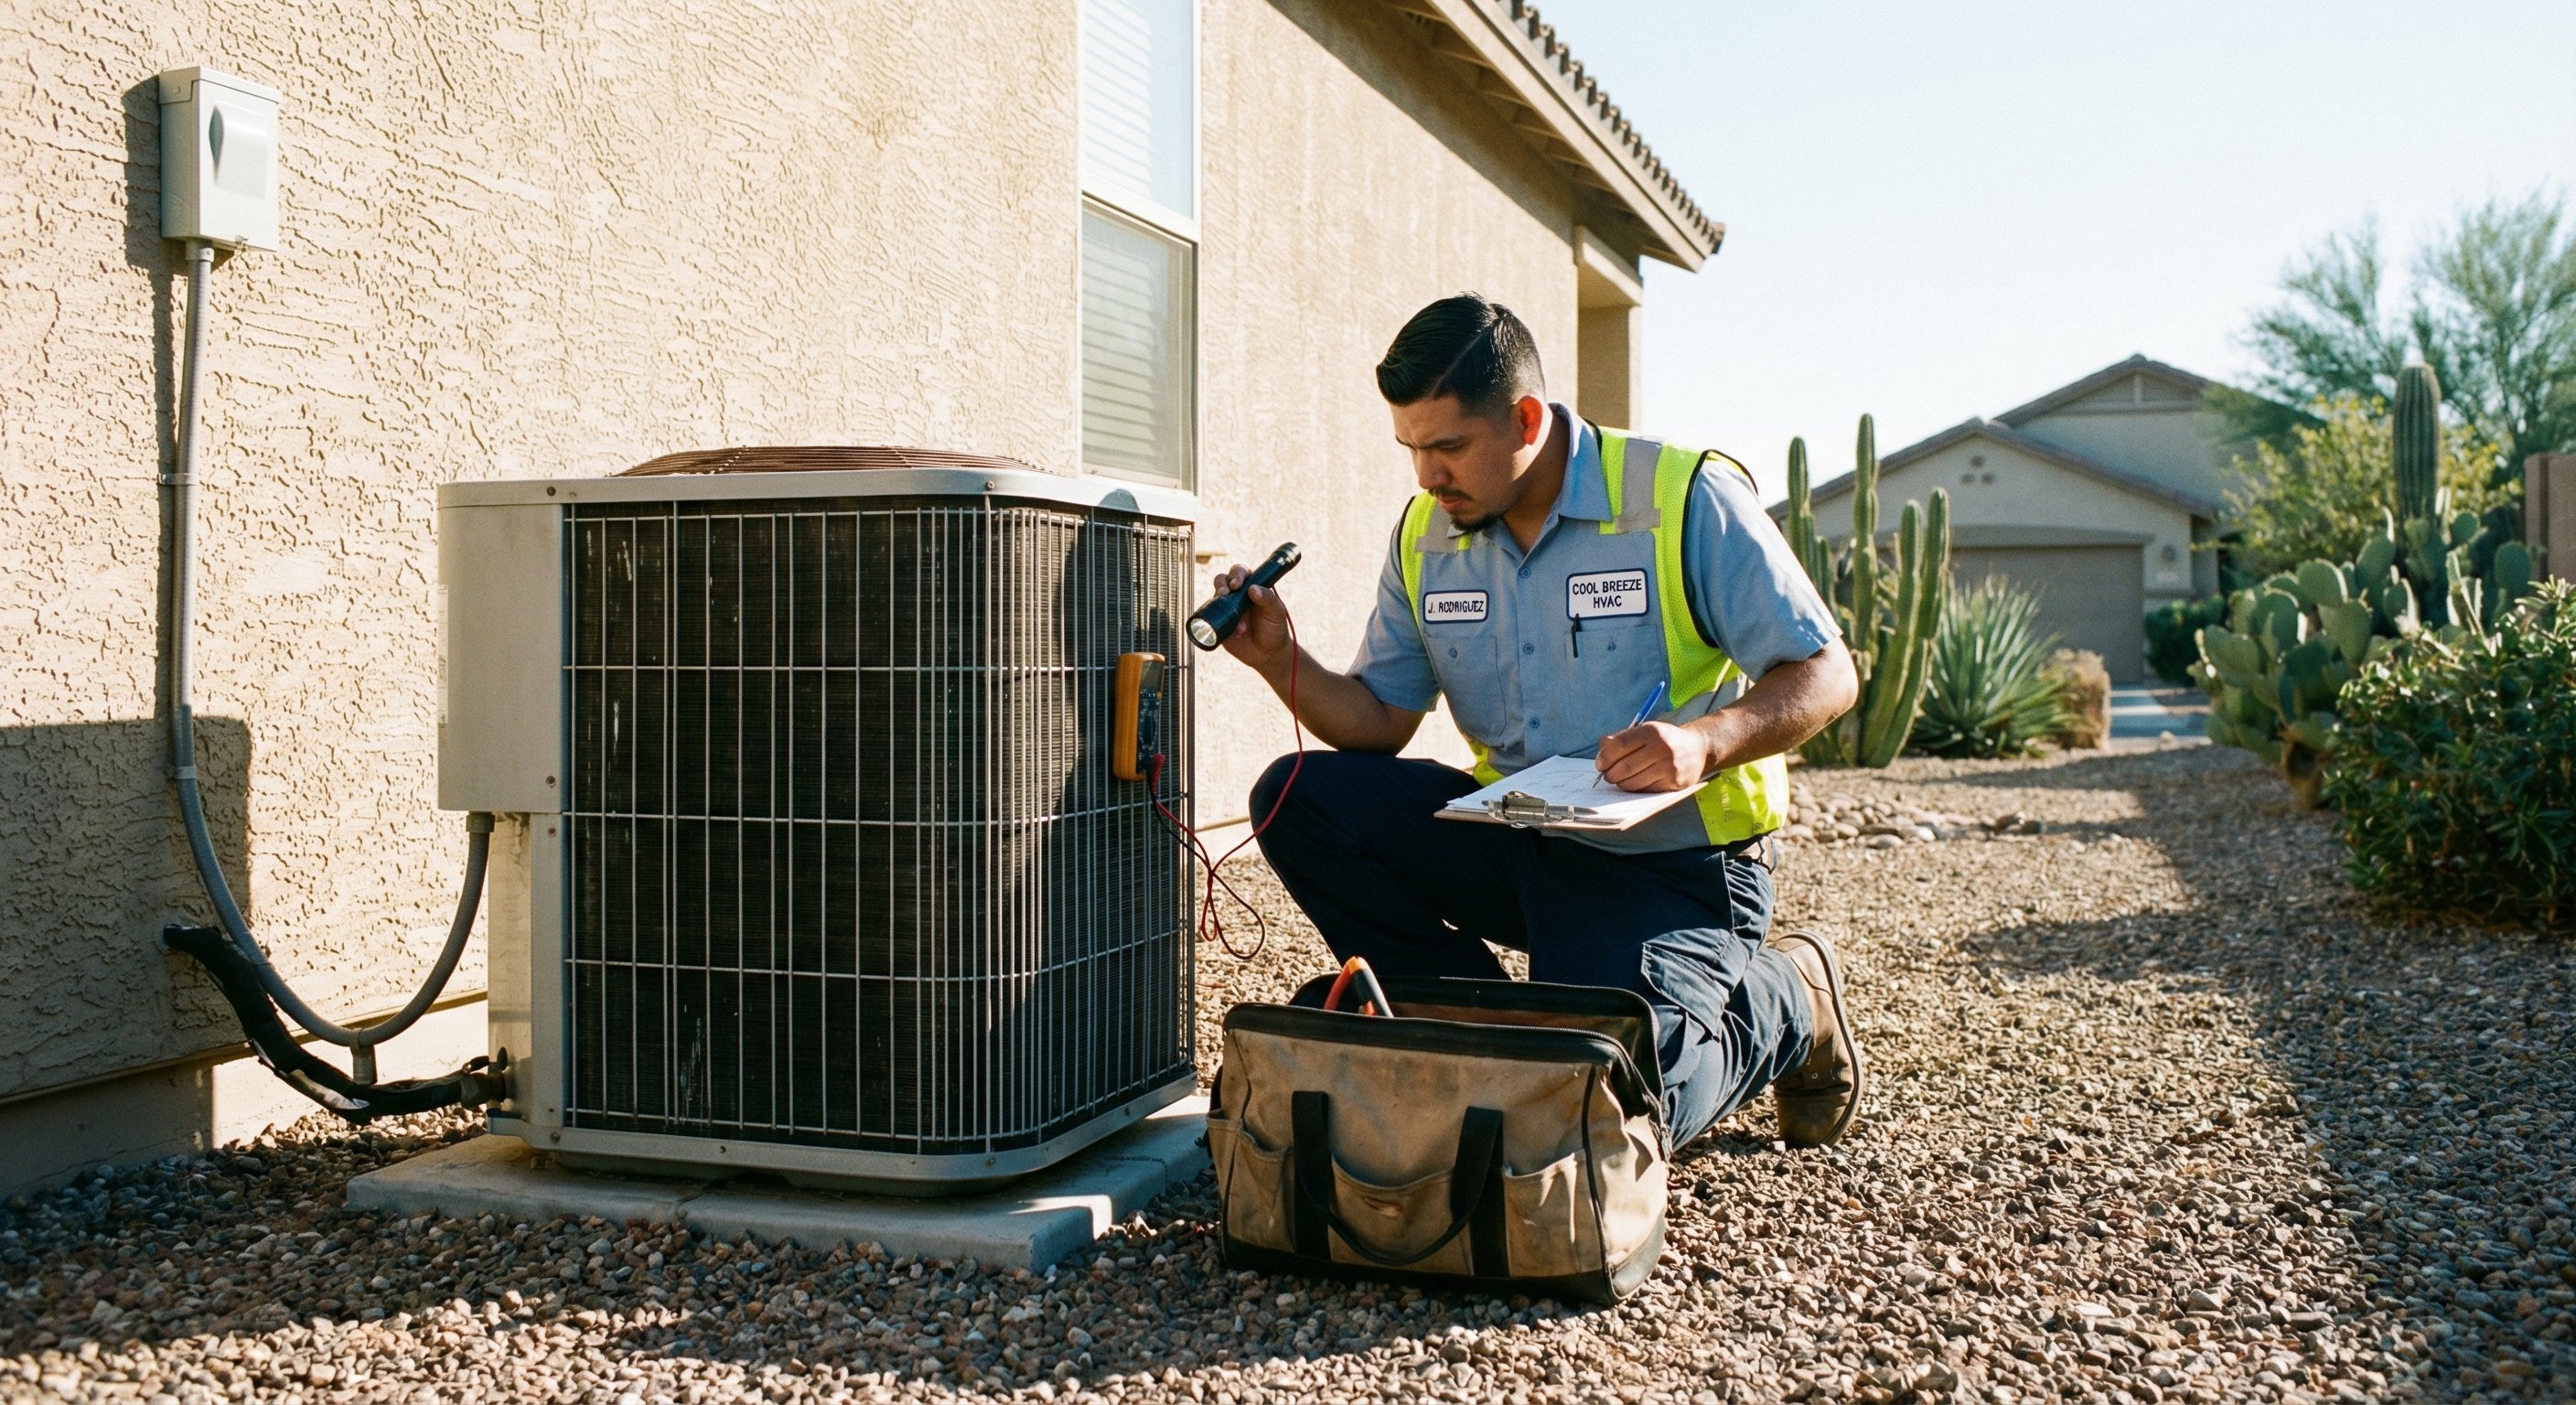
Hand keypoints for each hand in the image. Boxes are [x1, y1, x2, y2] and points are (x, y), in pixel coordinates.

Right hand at [1211, 563, 1292, 668]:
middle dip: (1221, 584)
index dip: (1236, 574)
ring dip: (1219, 603)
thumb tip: (1252, 588)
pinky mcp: (1219, 624)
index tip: (1237, 584)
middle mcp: (1236, 595)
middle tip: (1225, 593)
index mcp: (1251, 587)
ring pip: (1215, 598)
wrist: (1268, 654)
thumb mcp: (1276, 613)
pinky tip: (1237, 633)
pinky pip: (1213, 620)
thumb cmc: (1275, 629)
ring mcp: (1226, 609)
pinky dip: (1221, 624)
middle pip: (1222, 580)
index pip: (1240, 572)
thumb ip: (1268, 599)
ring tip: (1234, 618)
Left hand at [1595, 720, 1712, 792]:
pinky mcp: (1674, 782)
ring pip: (1633, 782)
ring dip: (1620, 783)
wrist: (1697, 748)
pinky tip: (1635, 782)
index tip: (1600, 764)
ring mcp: (1669, 767)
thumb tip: (1601, 748)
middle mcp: (1662, 748)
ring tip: (1619, 779)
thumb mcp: (1644, 731)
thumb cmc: (1664, 739)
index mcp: (1652, 731)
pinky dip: (1635, 789)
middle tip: (1607, 775)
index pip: (1619, 745)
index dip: (1605, 757)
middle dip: (1610, 774)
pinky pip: (1645, 790)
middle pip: (1624, 767)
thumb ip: (1621, 738)